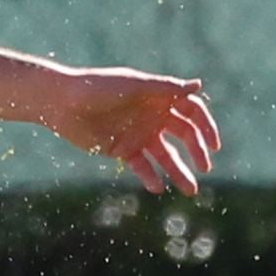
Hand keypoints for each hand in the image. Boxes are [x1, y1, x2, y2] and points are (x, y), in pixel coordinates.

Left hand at [44, 70, 220, 193]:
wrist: (61, 103)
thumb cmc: (96, 87)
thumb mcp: (133, 86)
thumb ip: (165, 88)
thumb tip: (198, 85)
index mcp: (157, 97)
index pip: (191, 112)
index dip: (205, 126)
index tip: (214, 145)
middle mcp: (151, 116)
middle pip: (184, 135)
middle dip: (197, 151)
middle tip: (205, 168)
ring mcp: (138, 134)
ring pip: (166, 156)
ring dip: (179, 172)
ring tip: (190, 190)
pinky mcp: (122, 149)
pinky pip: (142, 166)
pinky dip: (151, 176)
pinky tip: (158, 187)